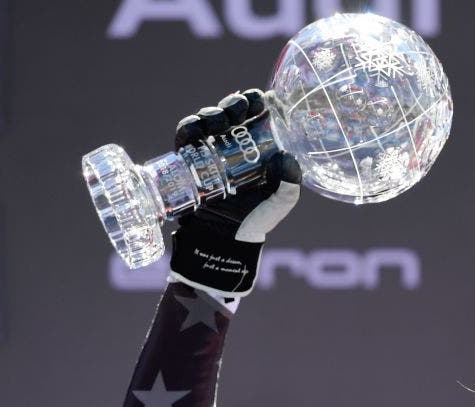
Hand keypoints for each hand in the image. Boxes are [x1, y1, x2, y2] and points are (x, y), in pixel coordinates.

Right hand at [168, 89, 301, 297]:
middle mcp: (235, 143)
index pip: (260, 114)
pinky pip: (186, 134)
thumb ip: (289, 185)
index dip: (259, 101)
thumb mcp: (279, 203)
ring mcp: (211, 147)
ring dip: (213, 112)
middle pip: (234, 109)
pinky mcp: (189, 156)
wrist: (222, 238)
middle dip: (235, 102)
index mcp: (259, 146)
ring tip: (218, 122)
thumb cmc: (254, 219)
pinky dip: (189, 128)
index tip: (262, 100)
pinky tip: (195, 132)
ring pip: (209, 117)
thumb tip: (288, 159)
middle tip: (239, 109)